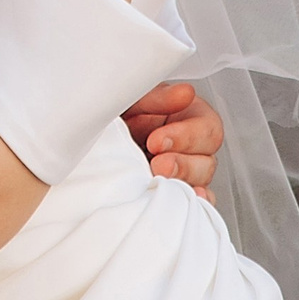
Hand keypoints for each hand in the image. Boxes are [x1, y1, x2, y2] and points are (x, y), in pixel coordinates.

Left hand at [121, 81, 221, 200]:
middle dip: (182, 165)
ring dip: (179, 185)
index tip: (155, 141)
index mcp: (188, 117)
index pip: (207, 129)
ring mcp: (181, 174)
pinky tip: (177, 204)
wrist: (90, 137)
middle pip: (207, 161)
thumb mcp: (133, 97)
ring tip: (156, 183)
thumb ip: (159, 97)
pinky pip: (190, 205)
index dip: (186, 137)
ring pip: (199, 185)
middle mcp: (190, 148)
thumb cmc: (115, 112)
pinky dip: (188, 206)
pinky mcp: (170, 193)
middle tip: (156, 164)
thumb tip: (186, 93)